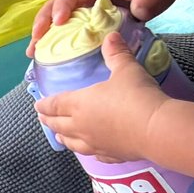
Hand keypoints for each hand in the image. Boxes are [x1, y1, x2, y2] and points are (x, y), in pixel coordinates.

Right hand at [29, 0, 184, 49]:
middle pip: (59, 8)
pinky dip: (69, 43)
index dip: (62, 7)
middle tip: (34, 47)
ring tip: (37, 55)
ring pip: (67, 21)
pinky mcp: (105, 19)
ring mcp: (97, 8)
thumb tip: (136, 14)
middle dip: (43, 26)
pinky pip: (83, 30)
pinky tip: (62, 57)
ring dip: (50, 37)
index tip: (57, 23)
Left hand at [34, 31, 168, 158]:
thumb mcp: (126, 70)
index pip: (54, 104)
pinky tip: (91, 151)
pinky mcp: (111, 155)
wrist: (156, 129)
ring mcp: (95, 144)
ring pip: (72, 143)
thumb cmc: (137, 96)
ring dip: (63, 138)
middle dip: (49, 121)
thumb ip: (116, 54)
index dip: (44, 104)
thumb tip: (111, 36)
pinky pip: (94, 154)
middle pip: (58, 125)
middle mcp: (81, 126)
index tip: (37, 105)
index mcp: (79, 104)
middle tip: (42, 119)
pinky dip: (88, 151)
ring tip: (59, 137)